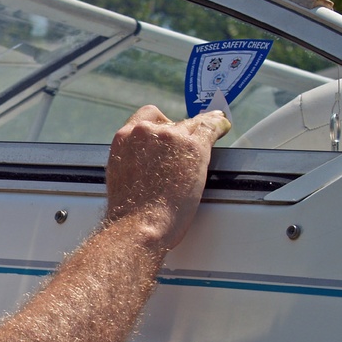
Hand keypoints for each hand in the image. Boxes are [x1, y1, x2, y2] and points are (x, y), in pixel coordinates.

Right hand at [105, 105, 230, 249]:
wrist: (139, 224)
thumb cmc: (128, 211)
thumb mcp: (119, 175)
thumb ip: (131, 158)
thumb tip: (146, 159)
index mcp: (124, 138)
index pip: (146, 116)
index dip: (160, 124)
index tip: (168, 131)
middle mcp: (146, 131)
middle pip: (170, 122)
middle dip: (178, 135)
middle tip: (183, 152)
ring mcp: (172, 137)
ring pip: (192, 125)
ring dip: (197, 135)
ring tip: (206, 140)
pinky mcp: (194, 147)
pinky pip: (211, 127)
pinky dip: (218, 127)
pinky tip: (222, 128)